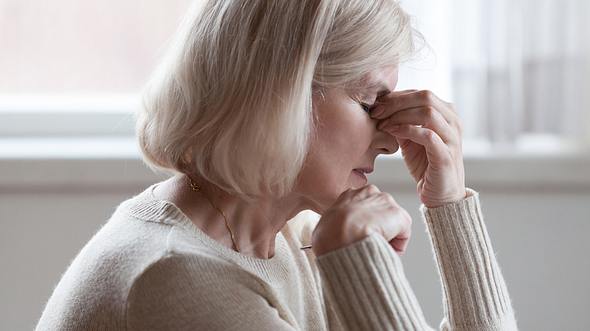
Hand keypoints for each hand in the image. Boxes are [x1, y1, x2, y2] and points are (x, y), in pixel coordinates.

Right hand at [312, 184, 411, 256]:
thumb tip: (335, 238)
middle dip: (378, 228)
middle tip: (369, 244)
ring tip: (375, 248)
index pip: (362, 207)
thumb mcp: (324, 226)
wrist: (340, 237)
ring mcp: (386, 202)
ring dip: (387, 237)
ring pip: (392, 223)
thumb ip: (334, 227)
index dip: (362, 224)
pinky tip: (384, 250)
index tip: (360, 236)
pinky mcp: (399, 215)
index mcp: (349, 194)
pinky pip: (403, 235)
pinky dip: (397, 246)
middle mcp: (370, 192)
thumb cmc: (328, 236)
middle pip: (379, 213)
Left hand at [370, 90, 465, 207]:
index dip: (396, 96)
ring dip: (399, 115)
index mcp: (447, 114)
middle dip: (396, 102)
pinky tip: (391, 133)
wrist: (440, 195)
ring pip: (428, 112)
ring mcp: (452, 138)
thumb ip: (401, 122)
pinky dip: (406, 130)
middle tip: (376, 112)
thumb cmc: (426, 165)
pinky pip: (427, 135)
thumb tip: (381, 107)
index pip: (420, 93)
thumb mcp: (410, 139)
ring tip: (382, 124)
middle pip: (425, 96)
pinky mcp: (446, 155)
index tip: (376, 105)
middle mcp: (453, 122)